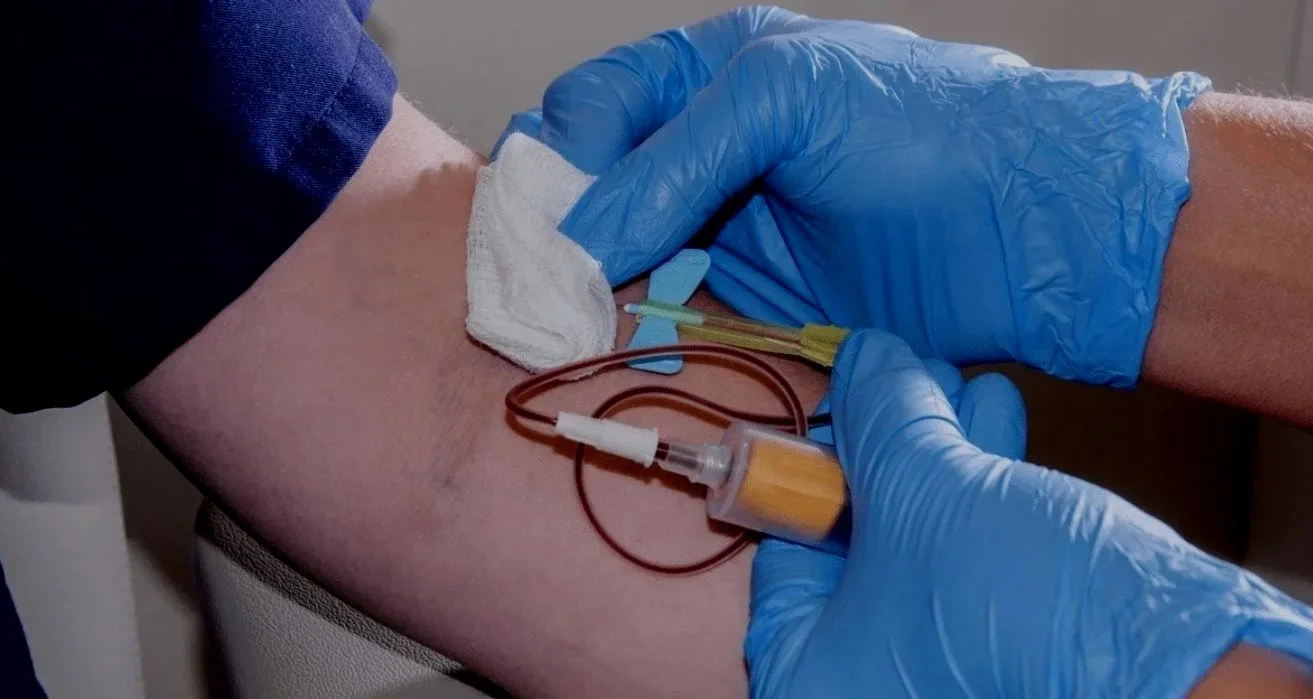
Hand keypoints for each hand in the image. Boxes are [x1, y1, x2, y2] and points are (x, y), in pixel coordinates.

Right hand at [499, 6, 1210, 384]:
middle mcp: (706, 147)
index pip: (593, 105)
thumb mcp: (780, 100)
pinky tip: (617, 333)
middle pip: (592, 182)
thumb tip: (574, 235)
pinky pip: (663, 308)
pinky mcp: (747, 296)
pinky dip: (631, 323)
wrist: (1026, 227)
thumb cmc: (924, 129)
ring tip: (567, 311)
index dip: (559, 155)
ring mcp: (724, 224)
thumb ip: (670, 161)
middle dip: (559, 224)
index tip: (544, 214)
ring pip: (616, 252)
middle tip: (539, 272)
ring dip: (585, 281)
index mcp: (710, 71)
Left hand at [745, 330, 1312, 696]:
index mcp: (811, 669)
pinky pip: (972, 552)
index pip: (785, 552)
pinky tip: (996, 413)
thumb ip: (878, 416)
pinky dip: (983, 482)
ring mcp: (937, 667)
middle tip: (899, 378)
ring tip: (952, 380)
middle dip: (889, 443)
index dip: (812, 466)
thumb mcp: (922, 486)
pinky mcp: (1004, 645)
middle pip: (855, 539)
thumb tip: (864, 359)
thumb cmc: (1014, 602)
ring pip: (920, 538)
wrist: (1164, 659)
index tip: (840, 405)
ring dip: (942, 447)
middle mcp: (867, 679)